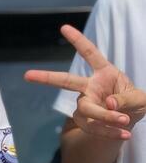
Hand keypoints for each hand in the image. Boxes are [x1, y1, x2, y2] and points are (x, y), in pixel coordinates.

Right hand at [24, 25, 145, 139]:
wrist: (128, 123)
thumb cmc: (135, 105)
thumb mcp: (141, 99)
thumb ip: (127, 99)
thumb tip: (108, 104)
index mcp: (105, 73)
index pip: (90, 54)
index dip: (78, 41)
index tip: (63, 28)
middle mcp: (90, 87)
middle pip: (66, 81)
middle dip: (46, 78)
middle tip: (27, 75)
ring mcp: (84, 104)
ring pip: (86, 110)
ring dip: (104, 117)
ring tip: (123, 122)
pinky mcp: (84, 121)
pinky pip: (92, 127)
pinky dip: (108, 131)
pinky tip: (123, 134)